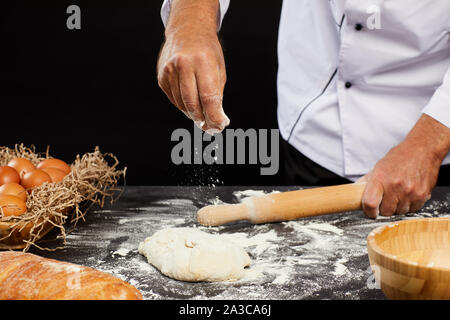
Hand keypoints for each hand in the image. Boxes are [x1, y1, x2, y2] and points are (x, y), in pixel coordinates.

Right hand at [157, 0, 228, 133]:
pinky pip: (174, 100)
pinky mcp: (161, 77)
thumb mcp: (218, 70)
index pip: (208, 98)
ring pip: (182, 105)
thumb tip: (217, 121)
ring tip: (202, 114)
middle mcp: (183, 65)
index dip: (214, 116)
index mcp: (202, 62)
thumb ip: (217, 95)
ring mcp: (169, 71)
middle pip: (193, 104)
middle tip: (211, 126)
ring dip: (193, 114)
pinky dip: (183, 105)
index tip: (219, 126)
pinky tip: (191, 101)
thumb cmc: (208, 52)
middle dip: (203, 119)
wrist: (187, 31)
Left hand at [359, 114, 449, 217]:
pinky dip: (409, 205)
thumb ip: (367, 182)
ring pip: (399, 212)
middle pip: (385, 212)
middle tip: (386, 198)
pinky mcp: (423, 195)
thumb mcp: (378, 167)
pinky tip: (408, 193)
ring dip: (397, 206)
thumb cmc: (400, 157)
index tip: (369, 211)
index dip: (368, 211)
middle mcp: (395, 186)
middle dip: (384, 208)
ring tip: (399, 193)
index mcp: (380, 179)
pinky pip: (413, 209)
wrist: (423, 149)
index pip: (370, 204)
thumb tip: (355, 193)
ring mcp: (410, 192)